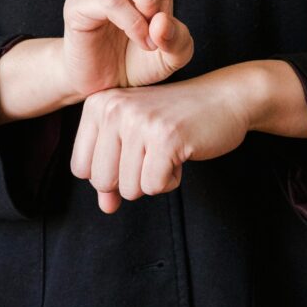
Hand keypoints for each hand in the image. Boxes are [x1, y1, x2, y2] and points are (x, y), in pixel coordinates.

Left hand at [70, 64, 265, 213]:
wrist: (225, 98)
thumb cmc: (177, 120)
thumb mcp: (136, 141)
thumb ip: (114, 173)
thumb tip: (105, 207)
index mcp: (98, 104)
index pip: (81, 168)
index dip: (111, 173)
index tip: (134, 151)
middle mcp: (113, 108)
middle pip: (102, 181)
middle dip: (132, 179)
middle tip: (154, 151)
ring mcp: (139, 121)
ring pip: (129, 188)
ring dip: (154, 178)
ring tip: (169, 148)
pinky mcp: (165, 138)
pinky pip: (154, 187)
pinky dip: (171, 180)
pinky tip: (181, 153)